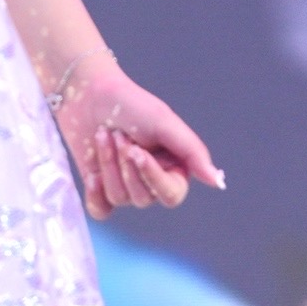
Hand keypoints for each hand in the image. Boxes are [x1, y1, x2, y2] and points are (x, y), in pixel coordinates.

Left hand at [51, 58, 223, 218]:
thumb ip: (193, 152)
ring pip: (120, 199)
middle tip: (119, 135)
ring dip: (108, 165)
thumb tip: (218, 182)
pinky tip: (92, 174)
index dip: (152, 176)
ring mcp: (124, 185)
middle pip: (143, 198)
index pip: (172, 194)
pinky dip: (95, 194)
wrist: (87, 95)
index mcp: (173, 166)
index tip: (137, 151)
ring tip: (104, 136)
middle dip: (125, 166)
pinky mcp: (100, 189)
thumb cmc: (131, 104)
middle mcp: (151, 180)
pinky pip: (101, 210)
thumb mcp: (165, 123)